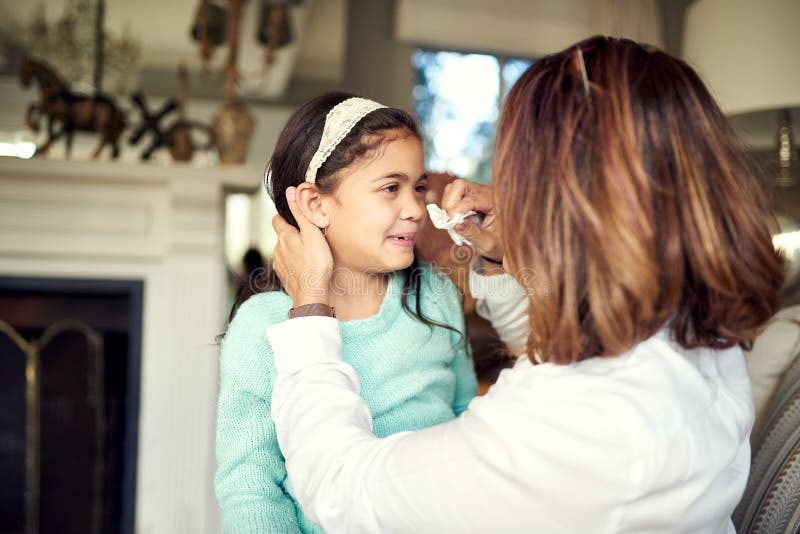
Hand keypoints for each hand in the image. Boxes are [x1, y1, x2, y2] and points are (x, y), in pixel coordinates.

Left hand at [271, 187, 333, 305]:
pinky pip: (287, 264)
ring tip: (309, 253)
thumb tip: (290, 191)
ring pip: (284, 251)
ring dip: (293, 249)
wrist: (311, 293)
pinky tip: (305, 267)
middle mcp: (277, 249)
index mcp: (284, 236)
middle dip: (292, 234)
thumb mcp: (311, 233)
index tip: (295, 216)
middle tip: (309, 236)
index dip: (285, 216)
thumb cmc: (316, 263)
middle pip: (281, 236)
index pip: (277, 219)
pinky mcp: (283, 276)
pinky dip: (294, 263)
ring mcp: (278, 264)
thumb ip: (300, 213)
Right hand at [441, 179, 502, 261]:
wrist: (502, 242)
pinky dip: (449, 204)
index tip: (450, 222)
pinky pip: (453, 193)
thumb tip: (456, 224)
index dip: (457, 209)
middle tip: (450, 219)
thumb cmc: (498, 244)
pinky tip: (455, 218)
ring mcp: (478, 192)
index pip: (472, 199)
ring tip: (453, 220)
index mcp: (496, 203)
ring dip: (448, 203)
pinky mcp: (470, 195)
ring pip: (455, 187)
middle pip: (461, 185)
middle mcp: (487, 193)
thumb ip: (473, 233)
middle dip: (450, 202)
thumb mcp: (488, 243)